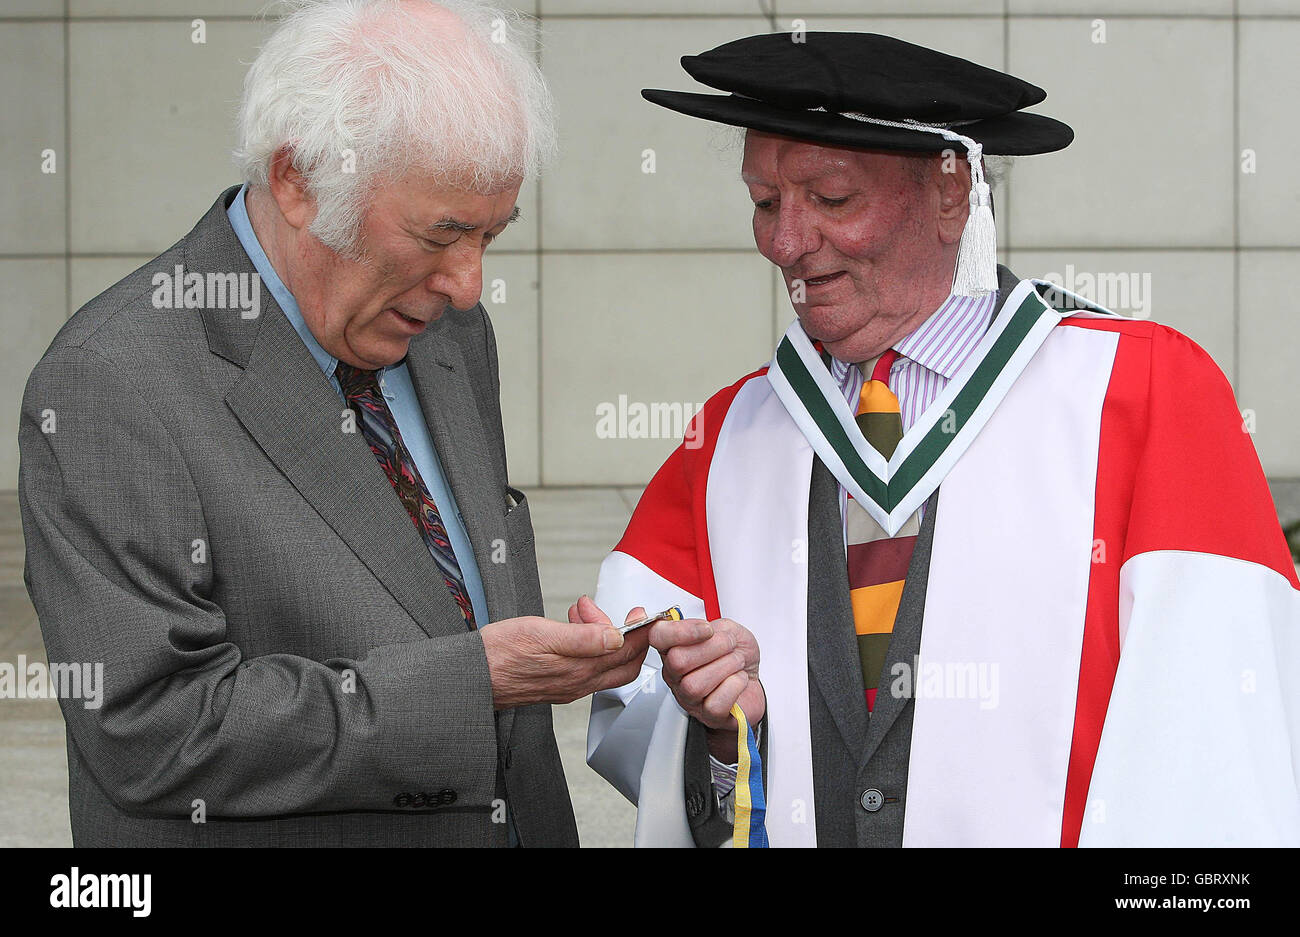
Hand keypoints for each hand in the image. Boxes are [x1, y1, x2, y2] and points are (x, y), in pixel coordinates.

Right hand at [479, 601, 649, 709]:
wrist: (470, 677)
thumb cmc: (498, 654)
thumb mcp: (542, 634)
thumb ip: (583, 638)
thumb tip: (618, 637)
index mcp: (579, 671)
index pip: (626, 653)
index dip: (639, 631)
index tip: (643, 613)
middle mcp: (578, 683)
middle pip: (621, 661)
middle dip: (623, 631)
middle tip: (612, 609)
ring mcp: (568, 686)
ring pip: (602, 661)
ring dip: (601, 632)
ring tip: (581, 610)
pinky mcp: (556, 684)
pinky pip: (584, 664)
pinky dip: (586, 642)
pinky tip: (571, 626)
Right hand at [648, 616, 764, 762]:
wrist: (755, 681)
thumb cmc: (737, 657)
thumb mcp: (728, 631)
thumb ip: (714, 627)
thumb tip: (705, 633)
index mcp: (675, 649)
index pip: (658, 637)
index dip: (680, 631)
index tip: (707, 629)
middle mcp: (676, 674)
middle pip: (677, 661)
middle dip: (712, 648)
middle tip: (729, 645)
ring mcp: (690, 697)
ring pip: (694, 685)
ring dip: (726, 667)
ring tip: (737, 662)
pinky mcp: (709, 715)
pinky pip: (714, 704)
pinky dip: (734, 687)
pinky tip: (738, 681)